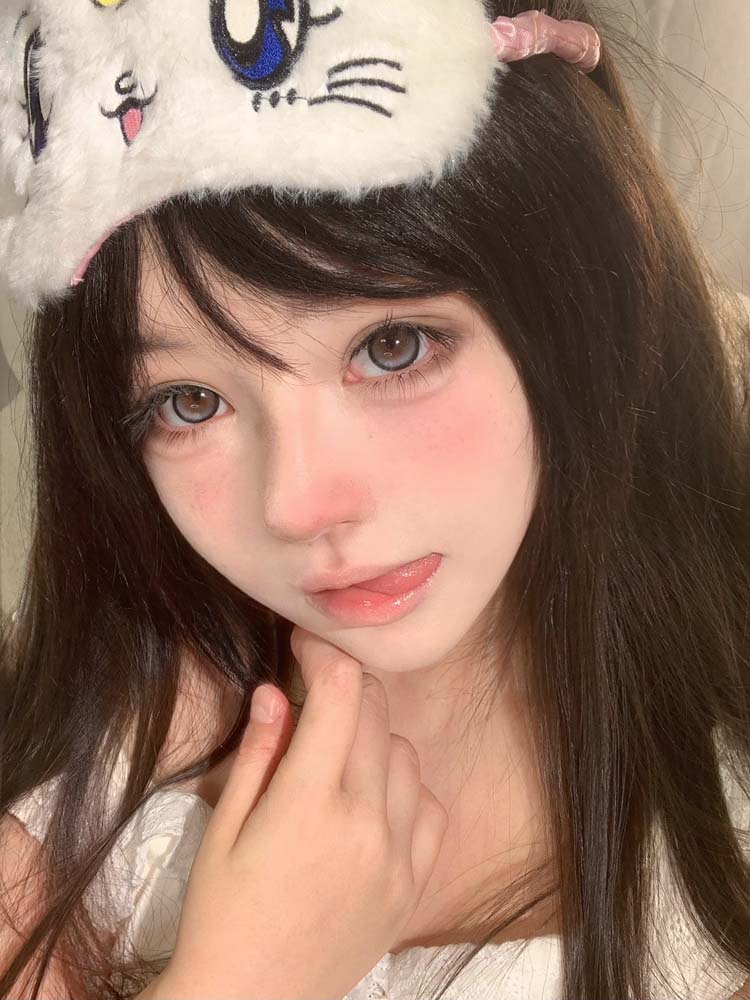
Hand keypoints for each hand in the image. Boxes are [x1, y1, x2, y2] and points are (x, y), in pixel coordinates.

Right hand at [156, 625, 448, 999]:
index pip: (339, 695)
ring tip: (338, 757)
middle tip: (315, 693)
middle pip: (376, 713)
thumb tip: (278, 691)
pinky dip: (407, 789)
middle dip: (345, 686)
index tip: (304, 643)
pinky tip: (374, 800)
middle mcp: (365, 822)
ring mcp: (399, 855)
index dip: (323, 653)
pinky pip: (432, 807)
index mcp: (309, 804)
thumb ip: (259, 755)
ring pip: (407, 753)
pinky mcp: (414, 885)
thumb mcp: (224, 830)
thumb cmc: (221, 915)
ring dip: (374, 737)